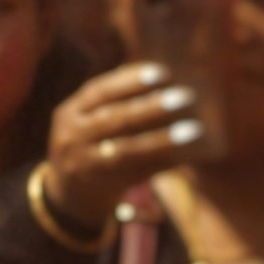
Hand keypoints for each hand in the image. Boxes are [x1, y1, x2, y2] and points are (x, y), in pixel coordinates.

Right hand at [38, 60, 203, 234]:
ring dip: (163, 139)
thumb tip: (163, 74)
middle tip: (186, 97)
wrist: (68, 191)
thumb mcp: (89, 116)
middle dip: (153, 107)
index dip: (131, 81)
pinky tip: (189, 154)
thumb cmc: (92, 140)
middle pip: (115, 120)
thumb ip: (116, 96)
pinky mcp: (102, 188)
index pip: (100, 92)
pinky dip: (164, 162)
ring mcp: (85, 165)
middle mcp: (72, 138)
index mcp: (70, 112)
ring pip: (127, 150)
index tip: (163, 73)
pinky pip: (138, 174)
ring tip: (195, 129)